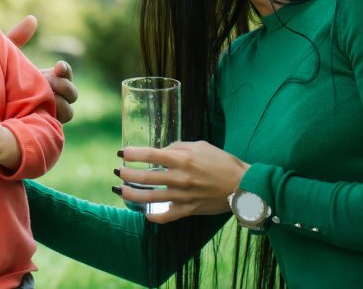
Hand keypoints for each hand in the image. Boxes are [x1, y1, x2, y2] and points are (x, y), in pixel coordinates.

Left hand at [5, 15, 78, 123]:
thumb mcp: (5, 59)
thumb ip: (17, 38)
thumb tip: (32, 18)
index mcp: (46, 78)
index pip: (65, 73)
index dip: (65, 70)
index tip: (57, 66)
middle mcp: (50, 96)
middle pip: (72, 93)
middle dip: (67, 86)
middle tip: (53, 82)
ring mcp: (46, 114)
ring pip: (68, 111)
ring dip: (63, 104)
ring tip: (49, 100)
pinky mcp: (40, 129)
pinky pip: (56, 128)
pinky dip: (53, 122)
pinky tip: (41, 115)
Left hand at [115, 141, 249, 223]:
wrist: (244, 186)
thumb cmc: (223, 162)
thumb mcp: (200, 146)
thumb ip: (178, 146)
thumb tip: (161, 150)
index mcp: (183, 159)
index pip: (150, 154)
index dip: (133, 153)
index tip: (122, 152)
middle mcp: (180, 178)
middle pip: (146, 177)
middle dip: (127, 174)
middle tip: (118, 171)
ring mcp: (184, 196)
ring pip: (151, 198)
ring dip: (132, 195)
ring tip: (120, 191)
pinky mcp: (189, 210)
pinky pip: (167, 216)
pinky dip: (154, 217)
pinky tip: (145, 214)